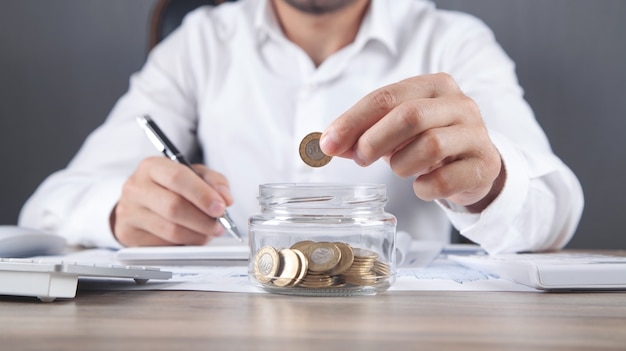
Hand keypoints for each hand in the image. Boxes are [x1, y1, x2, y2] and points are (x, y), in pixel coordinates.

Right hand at [110, 157, 232, 245]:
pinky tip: (190, 237)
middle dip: (203, 220)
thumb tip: (225, 199)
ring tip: (208, 233)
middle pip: (174, 207)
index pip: (178, 178)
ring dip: (197, 235)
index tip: (220, 207)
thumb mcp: (194, 175)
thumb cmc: (170, 187)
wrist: (139, 202)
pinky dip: (183, 244)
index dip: (202, 195)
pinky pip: (163, 245)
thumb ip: (214, 182)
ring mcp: (129, 212)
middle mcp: (136, 188)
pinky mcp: (129, 234)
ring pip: (170, 230)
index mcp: (152, 167)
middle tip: (219, 225)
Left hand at [320, 73, 504, 211]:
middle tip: (360, 159)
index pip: (386, 97)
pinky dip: (423, 188)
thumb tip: (329, 144)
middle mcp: (459, 104)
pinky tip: (421, 185)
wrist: (475, 165)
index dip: (352, 121)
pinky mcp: (484, 165)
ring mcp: (476, 134)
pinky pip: (444, 180)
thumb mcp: (395, 130)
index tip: (328, 143)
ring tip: (401, 168)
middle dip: (374, 141)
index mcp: (434, 85)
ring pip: (429, 145)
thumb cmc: (428, 141)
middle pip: (409, 115)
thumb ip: (363, 133)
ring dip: (401, 164)